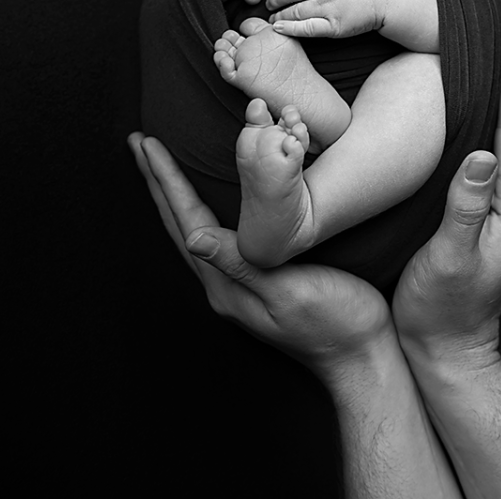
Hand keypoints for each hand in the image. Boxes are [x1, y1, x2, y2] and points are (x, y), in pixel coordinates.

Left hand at [128, 132, 390, 379]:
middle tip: (139, 144)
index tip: (148, 144)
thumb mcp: (290, 291)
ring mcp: (237, 286)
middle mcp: (224, 285)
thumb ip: (242, 265)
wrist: (361, 356)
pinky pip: (216, 236)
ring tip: (158, 166)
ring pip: (194, 229)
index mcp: (227, 285)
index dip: (167, 181)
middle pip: (181, 223)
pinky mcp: (256, 282)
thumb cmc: (336, 322)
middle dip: (158, 182)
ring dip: (173, 195)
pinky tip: (203, 201)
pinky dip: (199, 209)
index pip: (188, 221)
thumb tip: (192, 240)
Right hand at [392, 39, 500, 368]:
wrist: (446, 349)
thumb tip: (483, 153)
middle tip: (500, 44)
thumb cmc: (444, 308)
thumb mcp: (452, 256)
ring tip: (484, 69)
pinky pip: (486, 162)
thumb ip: (467, 205)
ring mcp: (500, 211)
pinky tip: (464, 121)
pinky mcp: (482, 216)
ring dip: (496, 106)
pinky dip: (480, 131)